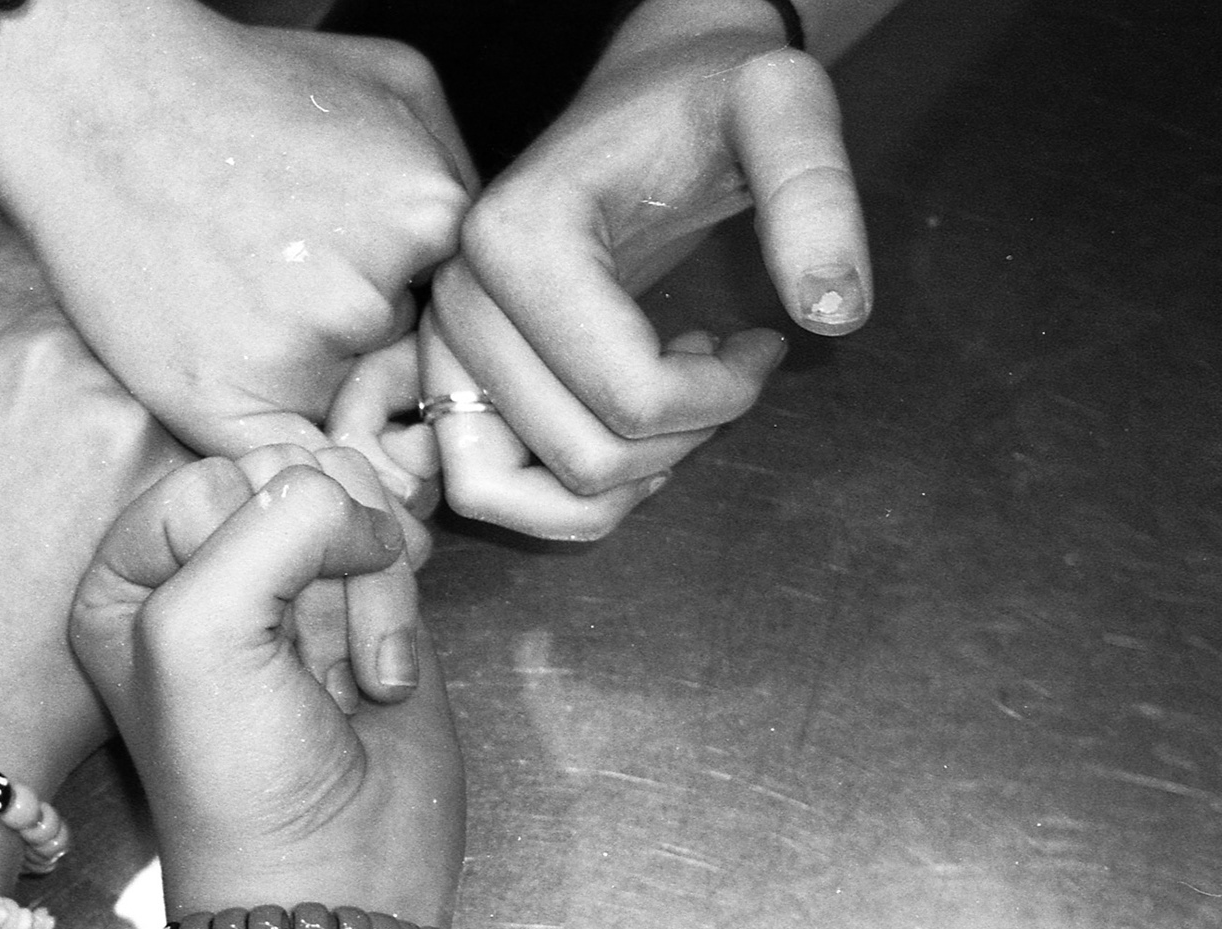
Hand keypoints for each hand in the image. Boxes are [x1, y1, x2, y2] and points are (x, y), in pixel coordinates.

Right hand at [0, 3, 473, 463]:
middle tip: (291, 303)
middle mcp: (378, 290)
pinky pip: (293, 470)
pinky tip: (248, 391)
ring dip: (311, 393)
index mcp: (436, 219)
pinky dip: (289, 462)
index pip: (462, 325)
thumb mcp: (396, 87)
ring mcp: (301, 349)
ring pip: (343, 418)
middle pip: (407, 375)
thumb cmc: (239, 86)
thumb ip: (461, 179)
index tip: (383, 317)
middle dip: (371, 359)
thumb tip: (485, 297)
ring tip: (241, 308)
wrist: (95, 95)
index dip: (419, 325)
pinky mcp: (225, 398)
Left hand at [70, 446, 464, 925]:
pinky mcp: (367, 602)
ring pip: (354, 503)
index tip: (255, 629)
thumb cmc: (234, 774)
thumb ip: (272, 523)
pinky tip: (381, 676)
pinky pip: (398, 541)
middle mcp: (207, 568)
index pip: (211, 474)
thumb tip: (360, 503)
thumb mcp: (198, 631)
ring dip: (365, 589)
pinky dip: (401, 605)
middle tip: (303, 662)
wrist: (334, 876)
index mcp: (131, 572)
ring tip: (347, 677)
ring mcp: (294, 584)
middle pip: (288, 477)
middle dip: (315, 565)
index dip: (253, 540)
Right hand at [425, 18, 869, 538]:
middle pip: (578, 456)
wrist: (650, 95)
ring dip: (615, 480)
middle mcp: (459, 296)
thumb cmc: (710, 100)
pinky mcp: (443, 371)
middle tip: (723, 369)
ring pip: (507, 491)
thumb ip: (814, 194)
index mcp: (520, 238)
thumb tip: (831, 313)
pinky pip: (483, 487)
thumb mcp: (782, 111)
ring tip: (671, 406)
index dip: (723, 400)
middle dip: (679, 441)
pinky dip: (564, 491)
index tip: (764, 344)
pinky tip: (628, 425)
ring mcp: (440, 340)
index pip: (629, 398)